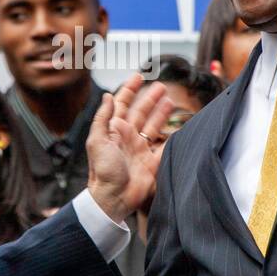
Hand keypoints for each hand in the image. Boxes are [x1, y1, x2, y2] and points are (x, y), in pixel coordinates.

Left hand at [85, 73, 172, 222]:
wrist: (114, 199)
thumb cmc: (103, 172)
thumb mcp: (96, 142)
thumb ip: (102, 118)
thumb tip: (107, 95)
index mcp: (114, 131)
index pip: (122, 104)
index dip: (130, 90)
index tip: (139, 76)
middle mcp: (128, 138)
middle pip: (141, 112)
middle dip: (150, 98)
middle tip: (161, 86)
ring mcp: (141, 149)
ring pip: (154, 125)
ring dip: (161, 112)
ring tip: (170, 100)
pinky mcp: (153, 162)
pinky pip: (165, 145)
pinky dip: (173, 136)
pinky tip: (180, 125)